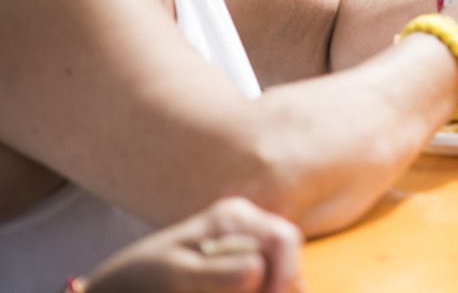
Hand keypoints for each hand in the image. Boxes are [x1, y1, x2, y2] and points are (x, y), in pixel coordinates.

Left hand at [82, 196, 302, 292]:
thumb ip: (216, 273)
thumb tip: (259, 268)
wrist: (123, 288)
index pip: (283, 240)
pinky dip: (261, 291)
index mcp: (234, 218)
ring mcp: (249, 248)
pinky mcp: (244, 269)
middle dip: (280, 287)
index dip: (286, 274)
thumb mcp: (176, 277)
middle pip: (288, 259)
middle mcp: (249, 227)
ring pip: (282, 275)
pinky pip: (266, 283)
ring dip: (270, 290)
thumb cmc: (145, 280)